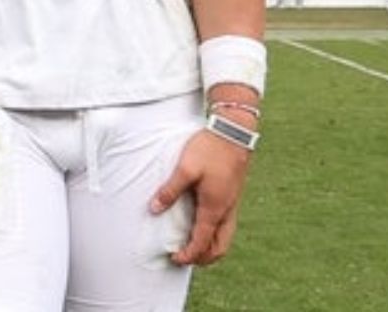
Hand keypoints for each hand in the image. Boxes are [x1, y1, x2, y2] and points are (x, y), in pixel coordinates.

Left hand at [151, 129, 254, 265]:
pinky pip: (227, 224)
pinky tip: (203, 222)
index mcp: (213, 208)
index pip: (202, 243)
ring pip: (226, 236)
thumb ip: (169, 191)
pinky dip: (216, 233)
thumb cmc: (210, 148)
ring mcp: (232, 202)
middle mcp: (226, 209)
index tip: (174, 258)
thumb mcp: (185, 168)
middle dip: (203, 258)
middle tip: (185, 256)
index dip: (188, 255)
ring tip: (194, 243)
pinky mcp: (234, 194)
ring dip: (211, 246)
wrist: (234, 130)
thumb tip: (153, 209)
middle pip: (220, 247)